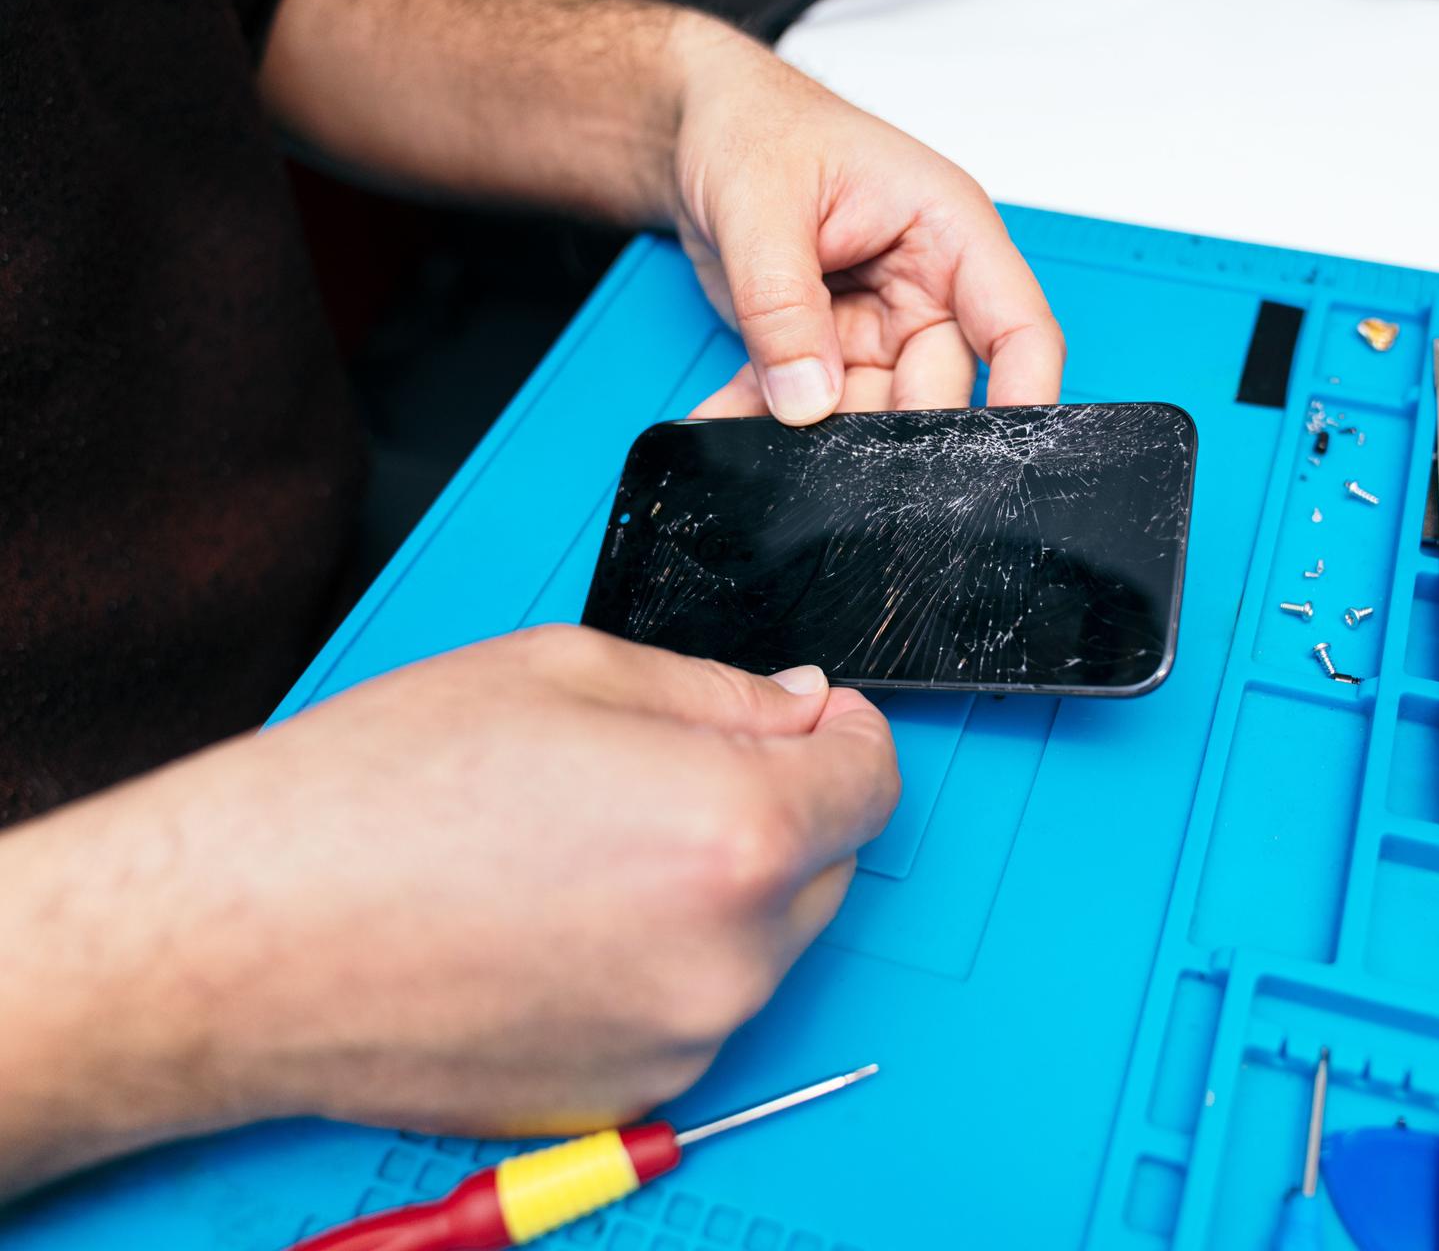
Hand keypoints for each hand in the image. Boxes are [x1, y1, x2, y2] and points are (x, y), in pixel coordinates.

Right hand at [0, 626, 896, 1189]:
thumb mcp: (568, 668)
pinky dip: (654, 963)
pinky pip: (686, 1007)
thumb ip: (722, 691)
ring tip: (575, 852)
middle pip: (825, 864)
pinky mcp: (625, 1097)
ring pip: (754, 940)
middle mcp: (732, 957)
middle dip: (773, 807)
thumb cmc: (377, 793)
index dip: (840, 734)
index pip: (873, 780)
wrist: (238, 937)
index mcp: (738, 833)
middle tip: (654, 775)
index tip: (804, 721)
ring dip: (710, 890)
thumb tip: (802, 710)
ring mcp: (683, 1042)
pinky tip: (551, 923)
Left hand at [668, 20, 1065, 423]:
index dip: (1024, 397)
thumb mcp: (761, 205)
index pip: (1016, 328)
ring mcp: (879, 326)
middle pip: (937, 391)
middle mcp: (926, 287)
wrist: (703, 130)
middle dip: (883, 434)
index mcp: (947, 231)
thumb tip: (806, 398)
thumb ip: (783, 306)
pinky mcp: (830, 351)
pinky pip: (807, 406)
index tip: (1002, 458)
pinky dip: (763, 418)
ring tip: (748, 418)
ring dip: (806, 432)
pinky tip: (724, 414)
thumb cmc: (754, 127)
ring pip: (866, 412)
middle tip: (826, 453)